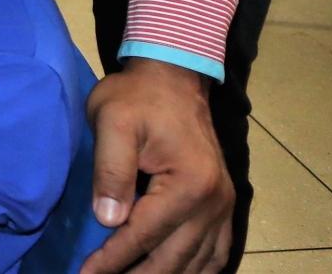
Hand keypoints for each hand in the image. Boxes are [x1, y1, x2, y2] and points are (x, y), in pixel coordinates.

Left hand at [80, 59, 233, 273]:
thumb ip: (111, 170)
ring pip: (198, 263)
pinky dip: (199, 271)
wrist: (172, 77)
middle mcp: (214, 202)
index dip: (113, 259)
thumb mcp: (112, 122)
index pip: (143, 234)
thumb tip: (108, 220)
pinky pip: (217, 252)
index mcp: (188, 184)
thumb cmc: (136, 97)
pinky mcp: (223, 204)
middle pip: (174, 258)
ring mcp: (223, 206)